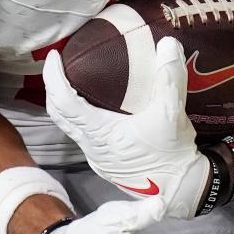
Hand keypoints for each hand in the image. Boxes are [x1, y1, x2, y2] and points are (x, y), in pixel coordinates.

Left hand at [43, 37, 208, 216]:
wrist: (180, 189)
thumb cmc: (172, 153)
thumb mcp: (172, 111)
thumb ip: (170, 76)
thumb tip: (167, 44)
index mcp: (100, 133)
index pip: (64, 101)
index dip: (53, 76)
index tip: (54, 56)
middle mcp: (92, 146)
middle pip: (58, 114)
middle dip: (53, 87)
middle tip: (59, 64)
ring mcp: (97, 156)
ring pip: (69, 126)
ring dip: (64, 104)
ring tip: (73, 81)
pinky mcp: (105, 162)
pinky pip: (82, 135)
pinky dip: (79, 117)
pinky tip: (95, 107)